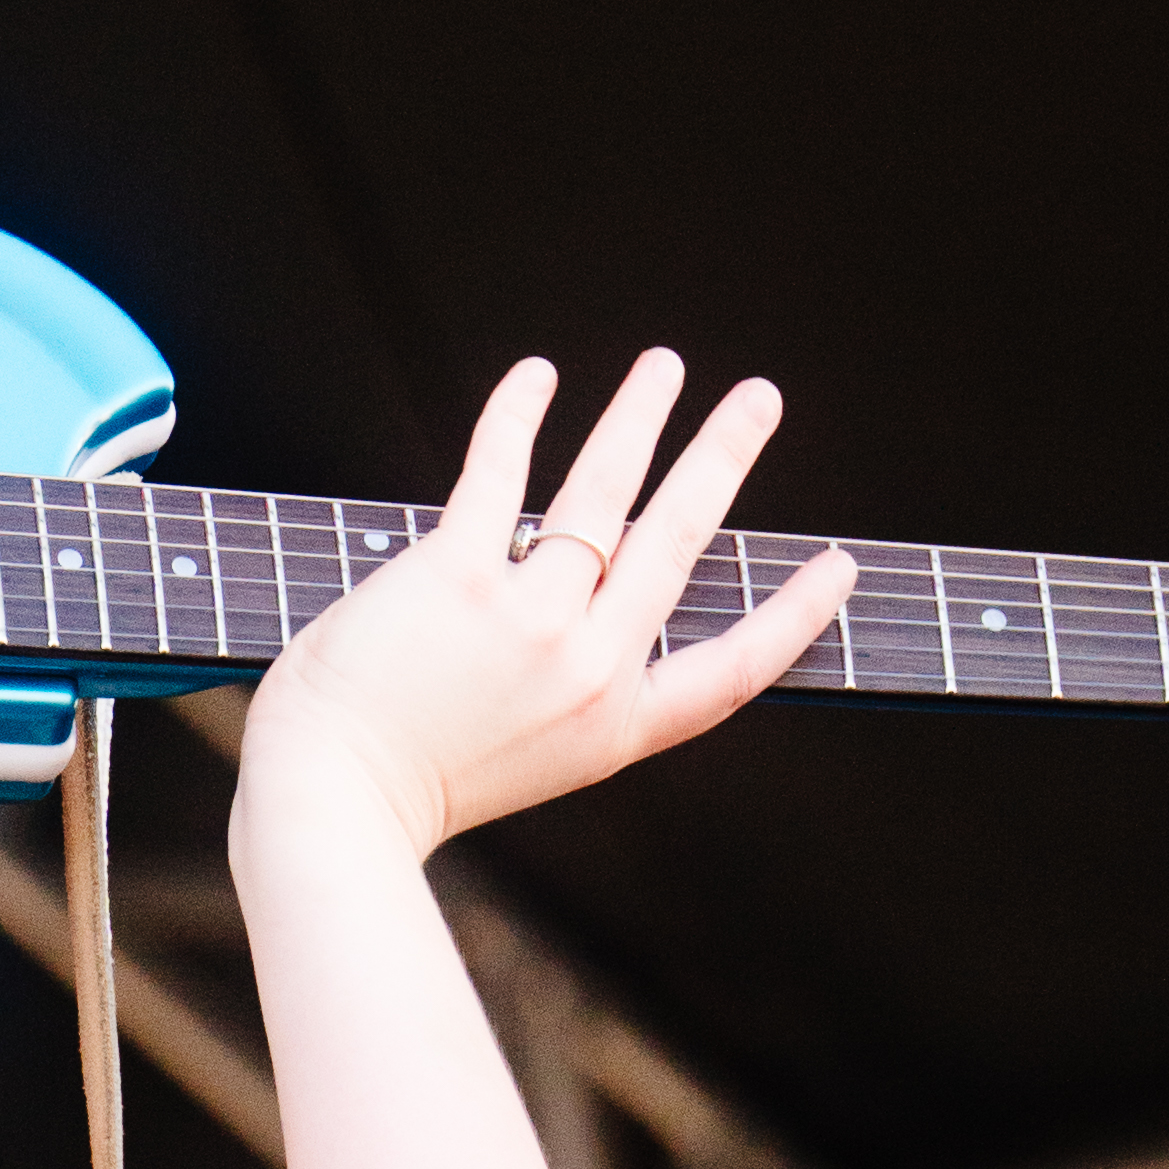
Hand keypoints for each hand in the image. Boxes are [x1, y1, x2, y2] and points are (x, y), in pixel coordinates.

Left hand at [236, 350, 852, 867]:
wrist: (331, 802)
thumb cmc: (409, 785)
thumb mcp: (526, 758)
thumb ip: (567, 686)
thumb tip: (584, 584)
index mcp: (611, 727)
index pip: (733, 670)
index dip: (794, 617)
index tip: (837, 567)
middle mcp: (583, 668)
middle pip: (679, 539)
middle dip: (726, 455)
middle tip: (759, 398)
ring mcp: (526, 618)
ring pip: (603, 490)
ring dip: (640, 414)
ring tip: (664, 367)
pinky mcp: (456, 574)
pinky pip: (500, 470)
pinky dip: (520, 412)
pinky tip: (538, 376)